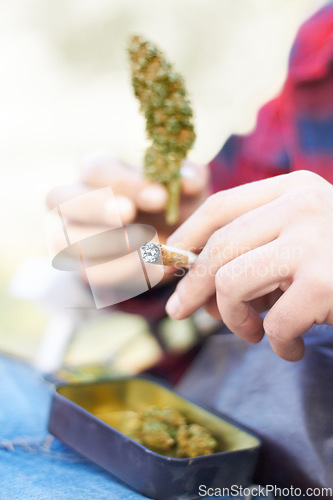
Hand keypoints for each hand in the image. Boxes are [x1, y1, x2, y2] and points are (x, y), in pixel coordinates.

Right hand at [46, 154, 208, 286]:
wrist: (171, 245)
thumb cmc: (172, 207)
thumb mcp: (185, 190)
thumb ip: (189, 179)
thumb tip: (188, 181)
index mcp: (98, 172)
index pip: (96, 169)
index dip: (125, 183)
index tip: (160, 197)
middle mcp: (73, 200)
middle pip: (58, 197)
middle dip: (96, 207)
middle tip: (130, 216)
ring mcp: (71, 236)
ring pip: (65, 239)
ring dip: (109, 245)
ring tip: (152, 248)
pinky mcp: (82, 267)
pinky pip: (89, 272)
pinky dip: (120, 272)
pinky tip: (151, 269)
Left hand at [166, 170, 332, 360]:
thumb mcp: (300, 243)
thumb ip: (254, 252)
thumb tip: (191, 286)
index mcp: (293, 189)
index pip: (220, 207)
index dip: (185, 238)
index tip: (163, 265)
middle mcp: (302, 204)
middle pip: (218, 247)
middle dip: (191, 287)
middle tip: (180, 313)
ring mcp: (314, 239)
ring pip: (232, 283)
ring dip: (234, 320)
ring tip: (254, 334)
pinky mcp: (326, 280)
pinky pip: (273, 322)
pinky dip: (275, 344)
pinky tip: (292, 348)